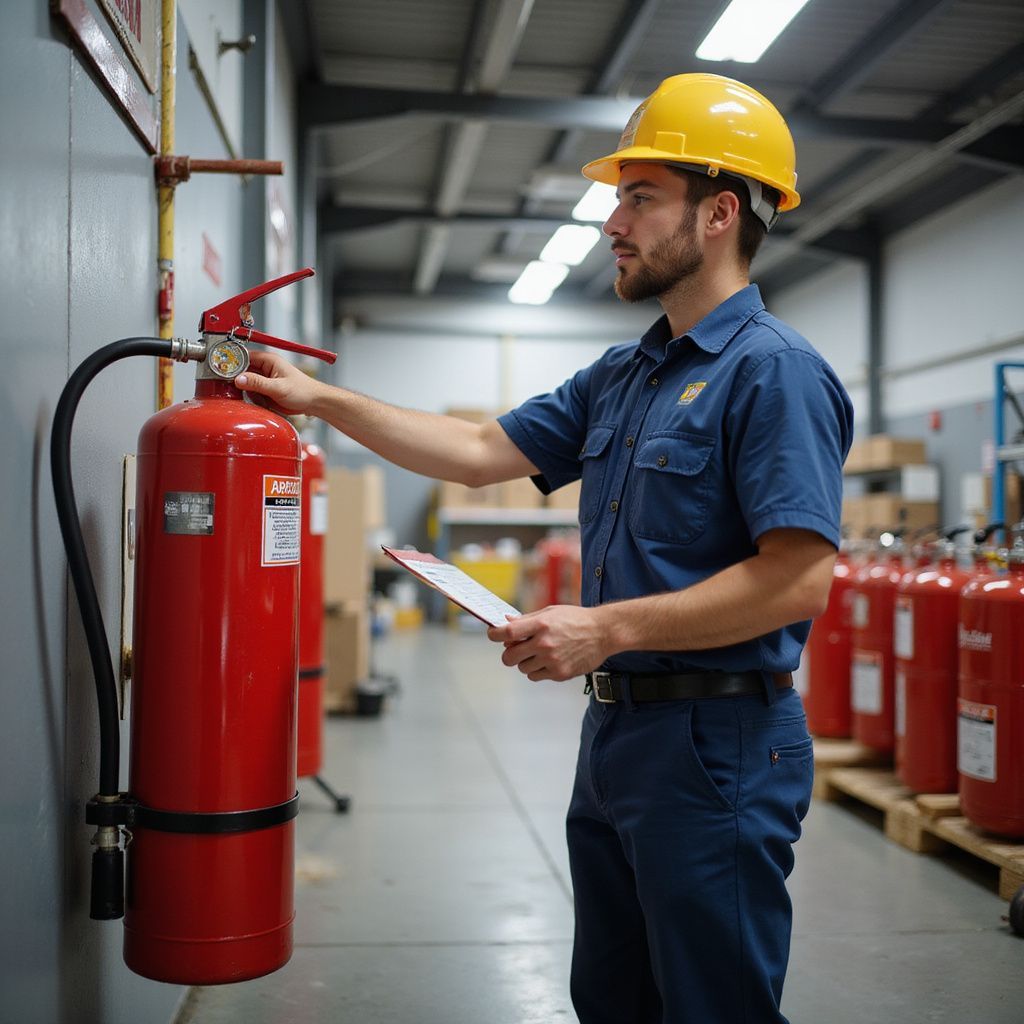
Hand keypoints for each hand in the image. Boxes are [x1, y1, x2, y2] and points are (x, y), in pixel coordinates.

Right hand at [234, 350, 325, 414]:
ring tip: (260, 398)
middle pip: (241, 370)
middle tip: (237, 389)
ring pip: (244, 383)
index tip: (223, 371)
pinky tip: (262, 402)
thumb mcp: (278, 388)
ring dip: (247, 392)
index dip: (232, 363)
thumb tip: (239, 378)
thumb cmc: (303, 391)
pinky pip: (251, 393)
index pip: (243, 356)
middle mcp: (264, 368)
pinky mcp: (264, 390)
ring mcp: (264, 379)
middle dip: (239, 381)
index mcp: (268, 360)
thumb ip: (258, 383)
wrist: (313, 403)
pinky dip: (253, 398)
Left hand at [487, 605, 612, 681]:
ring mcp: (551, 660)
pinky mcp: (559, 674)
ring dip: (525, 661)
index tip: (494, 635)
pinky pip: (535, 676)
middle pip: (508, 657)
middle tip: (515, 649)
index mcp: (541, 624)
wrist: (603, 632)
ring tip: (540, 653)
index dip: (494, 635)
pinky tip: (549, 660)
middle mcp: (544, 643)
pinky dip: (538, 670)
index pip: (506, 633)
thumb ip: (527, 619)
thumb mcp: (551, 612)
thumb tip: (506, 622)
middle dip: (508, 653)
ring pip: (522, 668)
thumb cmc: (576, 619)